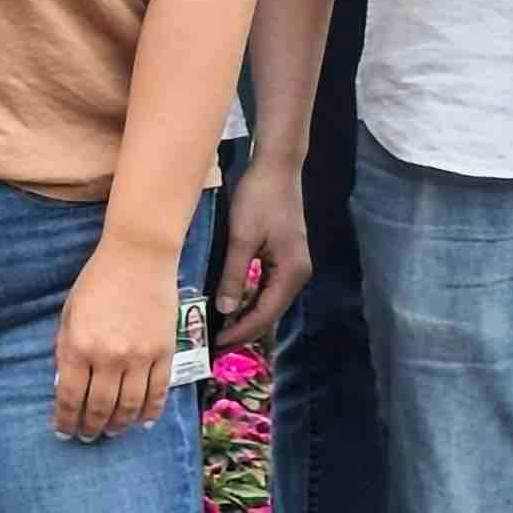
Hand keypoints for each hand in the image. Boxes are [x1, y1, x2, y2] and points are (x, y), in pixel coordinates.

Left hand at [53, 242, 185, 443]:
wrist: (138, 256)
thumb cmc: (97, 282)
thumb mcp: (68, 315)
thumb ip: (65, 350)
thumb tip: (64, 385)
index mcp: (78, 347)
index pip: (69, 397)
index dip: (65, 420)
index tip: (64, 432)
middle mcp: (108, 357)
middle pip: (100, 408)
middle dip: (91, 428)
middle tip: (88, 437)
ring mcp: (139, 357)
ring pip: (130, 406)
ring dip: (119, 425)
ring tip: (112, 431)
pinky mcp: (163, 353)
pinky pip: (158, 392)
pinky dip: (150, 412)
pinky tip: (142, 421)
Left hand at [209, 156, 311, 348]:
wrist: (276, 167)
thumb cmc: (259, 198)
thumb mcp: (241, 237)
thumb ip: (234, 276)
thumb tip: (225, 310)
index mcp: (291, 273)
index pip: (264, 315)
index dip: (240, 332)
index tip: (216, 345)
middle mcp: (297, 275)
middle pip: (269, 313)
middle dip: (243, 330)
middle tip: (215, 345)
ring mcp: (293, 266)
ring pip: (268, 302)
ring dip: (246, 317)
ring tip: (220, 330)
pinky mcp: (285, 257)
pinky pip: (267, 288)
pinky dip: (250, 300)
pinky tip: (232, 305)